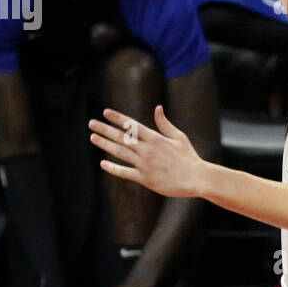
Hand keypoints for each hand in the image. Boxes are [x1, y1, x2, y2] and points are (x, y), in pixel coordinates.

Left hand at [89, 106, 204, 197]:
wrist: (195, 179)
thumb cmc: (189, 157)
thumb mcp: (179, 137)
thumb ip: (165, 124)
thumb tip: (157, 108)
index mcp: (156, 138)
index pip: (132, 125)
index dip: (118, 118)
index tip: (105, 112)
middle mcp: (148, 150)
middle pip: (122, 137)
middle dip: (105, 129)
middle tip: (91, 123)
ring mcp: (145, 165)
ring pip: (120, 152)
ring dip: (105, 144)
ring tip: (93, 137)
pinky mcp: (145, 179)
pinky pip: (125, 172)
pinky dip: (113, 168)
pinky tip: (103, 163)